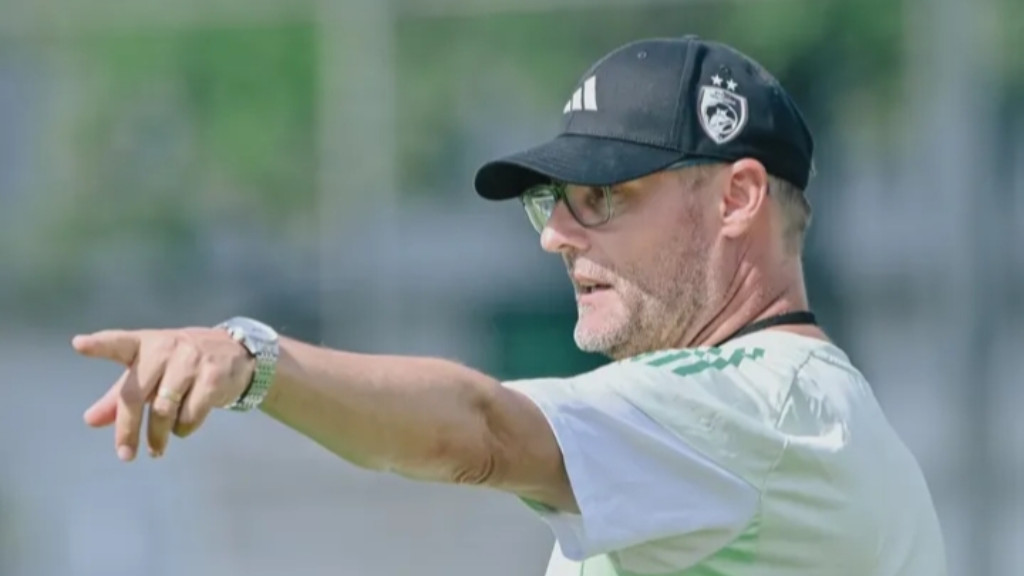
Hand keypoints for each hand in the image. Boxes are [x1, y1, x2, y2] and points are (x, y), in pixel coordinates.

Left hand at [72, 327, 254, 460]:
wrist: (238, 354)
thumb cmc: (184, 363)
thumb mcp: (152, 371)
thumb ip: (121, 394)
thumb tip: (91, 420)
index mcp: (146, 344)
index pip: (119, 342)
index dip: (99, 344)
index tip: (78, 344)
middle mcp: (166, 348)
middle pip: (135, 395)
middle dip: (128, 429)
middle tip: (125, 455)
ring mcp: (191, 362)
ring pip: (163, 411)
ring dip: (158, 436)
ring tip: (156, 449)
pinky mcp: (213, 378)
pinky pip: (189, 416)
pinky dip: (184, 429)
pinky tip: (184, 426)